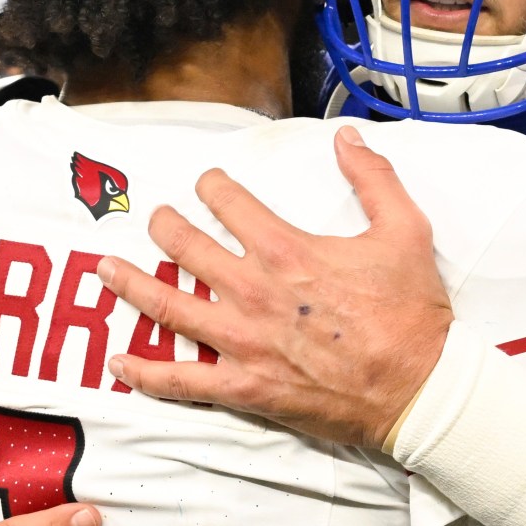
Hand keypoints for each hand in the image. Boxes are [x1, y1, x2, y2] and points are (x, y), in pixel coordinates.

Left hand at [98, 126, 452, 453]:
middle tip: (156, 218)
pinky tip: (119, 363)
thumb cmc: (413, 313)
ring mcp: (244, 342)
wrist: (418, 387)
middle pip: (187, 249)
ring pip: (168, 308)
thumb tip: (348, 138)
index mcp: (287, 250)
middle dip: (165, 227)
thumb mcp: (405, 230)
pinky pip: (183, 380)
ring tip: (107, 270)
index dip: (213, 187)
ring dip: (132, 285)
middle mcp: (254, 292)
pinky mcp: (246, 386)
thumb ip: (374, 178)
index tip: (207, 184)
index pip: (230, 205)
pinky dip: (146, 373)